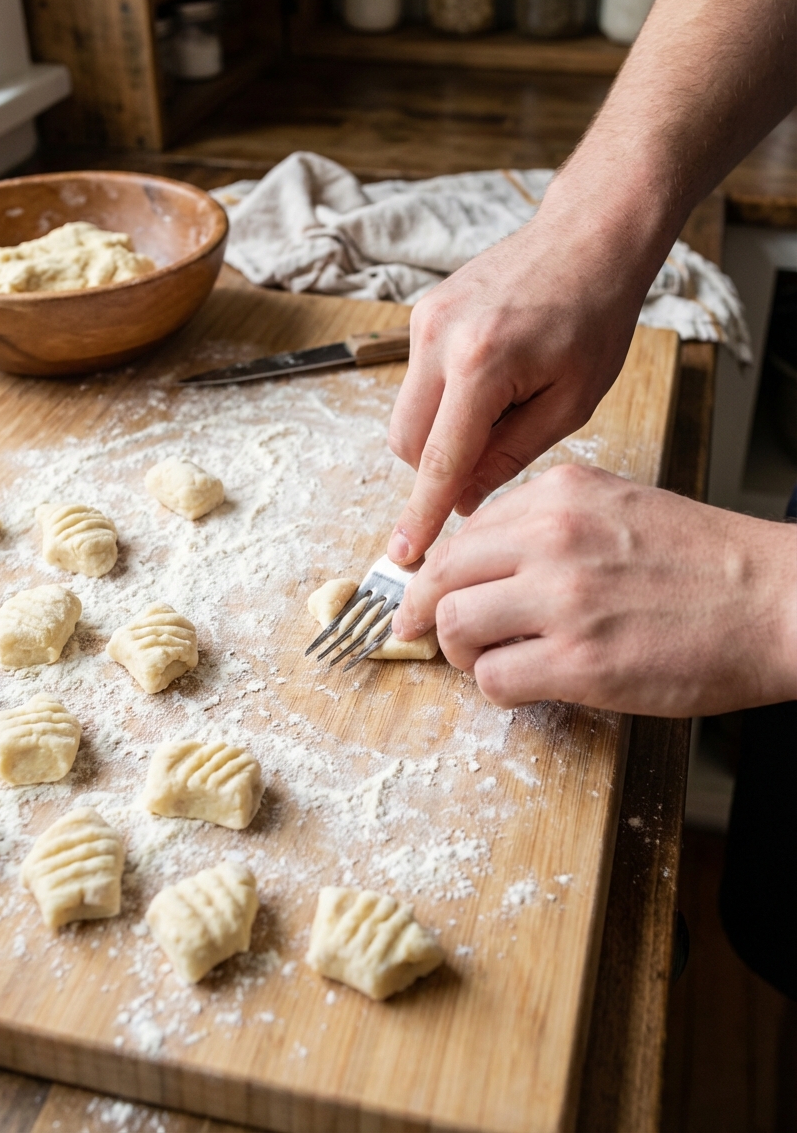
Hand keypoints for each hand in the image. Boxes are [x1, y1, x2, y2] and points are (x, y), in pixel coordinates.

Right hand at [385, 190, 665, 566]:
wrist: (586, 239)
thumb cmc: (594, 317)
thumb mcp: (570, 402)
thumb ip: (510, 455)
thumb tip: (463, 500)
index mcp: (481, 365)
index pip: (438, 461)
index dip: (420, 514)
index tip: (403, 555)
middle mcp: (439, 339)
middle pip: (406, 443)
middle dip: (435, 470)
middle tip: (490, 462)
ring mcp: (424, 321)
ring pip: (404, 415)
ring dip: (438, 435)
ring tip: (499, 413)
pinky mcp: (422, 312)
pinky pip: (416, 382)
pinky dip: (443, 401)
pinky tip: (490, 384)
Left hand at [392, 465, 796, 716]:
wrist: (777, 601)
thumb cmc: (706, 561)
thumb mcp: (618, 506)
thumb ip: (548, 524)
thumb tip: (485, 561)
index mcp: (559, 494)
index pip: (464, 532)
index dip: (437, 571)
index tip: (426, 591)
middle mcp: (552, 537)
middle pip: (442, 576)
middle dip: (422, 610)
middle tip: (419, 633)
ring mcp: (563, 599)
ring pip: (456, 625)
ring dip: (461, 652)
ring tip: (489, 661)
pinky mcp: (579, 662)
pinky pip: (494, 679)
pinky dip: (497, 687)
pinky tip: (526, 683)